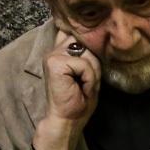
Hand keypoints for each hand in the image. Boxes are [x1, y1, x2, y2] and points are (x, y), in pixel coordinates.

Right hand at [33, 30, 101, 149]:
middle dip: (94, 62)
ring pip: (88, 53)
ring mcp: (52, 54)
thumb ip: (88, 53)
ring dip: (92, 71)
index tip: (89, 46)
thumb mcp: (89, 71)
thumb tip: (96, 35)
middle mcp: (55, 49)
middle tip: (86, 80)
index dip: (88, 38)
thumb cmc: (80, 97)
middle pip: (88, 42)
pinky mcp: (54, 62)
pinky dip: (88, 77)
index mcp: (61, 50)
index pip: (76, 31)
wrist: (69, 118)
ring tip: (83, 84)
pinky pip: (84, 64)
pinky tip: (80, 87)